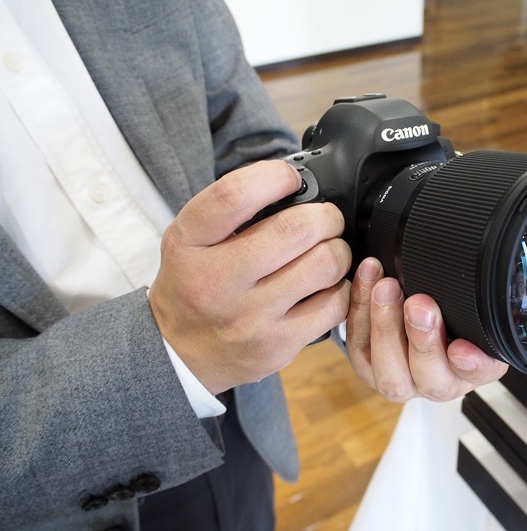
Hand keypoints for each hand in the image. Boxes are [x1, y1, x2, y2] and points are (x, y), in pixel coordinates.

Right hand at [149, 160, 350, 394]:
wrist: (179, 354)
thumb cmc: (193, 285)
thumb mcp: (188, 239)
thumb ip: (230, 210)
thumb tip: (291, 181)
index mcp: (190, 244)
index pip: (236, 195)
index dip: (275, 176)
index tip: (289, 179)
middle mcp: (217, 282)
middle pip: (296, 229)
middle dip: (325, 216)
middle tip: (326, 219)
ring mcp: (250, 318)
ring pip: (325, 265)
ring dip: (338, 250)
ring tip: (329, 251)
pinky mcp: (279, 346)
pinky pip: (335, 305)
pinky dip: (342, 288)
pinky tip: (328, 286)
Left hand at [345, 257, 508, 401]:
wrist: (408, 298)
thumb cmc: (445, 302)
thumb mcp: (467, 296)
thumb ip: (473, 296)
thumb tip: (485, 273)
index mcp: (472, 367)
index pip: (479, 374)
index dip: (472, 365)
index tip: (461, 348)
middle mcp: (438, 380)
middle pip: (430, 379)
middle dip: (422, 341)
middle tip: (419, 305)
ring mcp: (401, 379)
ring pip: (390, 374)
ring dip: (386, 326)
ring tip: (386, 289)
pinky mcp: (367, 366)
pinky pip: (359, 346)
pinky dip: (360, 310)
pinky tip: (368, 280)